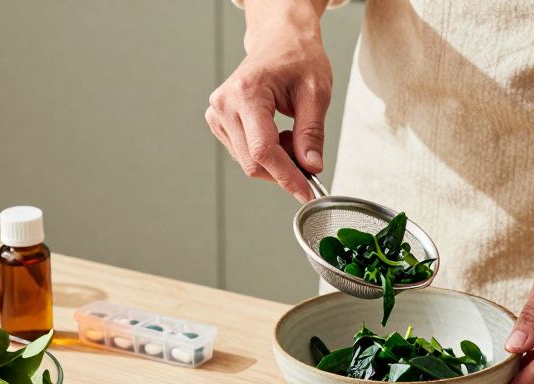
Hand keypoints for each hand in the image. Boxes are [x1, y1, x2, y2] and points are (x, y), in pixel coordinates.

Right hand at [206, 22, 331, 202]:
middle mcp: (224, 104)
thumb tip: (311, 168)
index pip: (263, 150)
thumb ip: (312, 133)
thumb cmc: (298, 58)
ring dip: (277, 162)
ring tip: (294, 135)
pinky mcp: (219, 123)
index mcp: (246, 92)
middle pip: (253, 162)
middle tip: (309, 160)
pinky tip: (279, 134)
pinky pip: (244, 155)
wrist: (279, 41)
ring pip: (249, 163)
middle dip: (284, 171)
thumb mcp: (316, 92)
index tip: (307, 192)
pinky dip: (267, 155)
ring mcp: (217, 115)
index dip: (286, 176)